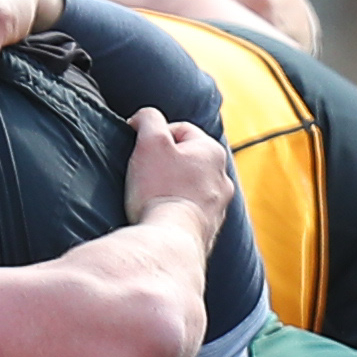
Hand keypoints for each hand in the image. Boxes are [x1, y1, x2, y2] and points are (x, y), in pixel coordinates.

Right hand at [118, 108, 234, 228]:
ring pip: (190, 187)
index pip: (179, 129)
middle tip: (142, 174)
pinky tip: (160, 217)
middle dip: (164, 164)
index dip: (153, 135)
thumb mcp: (150, 142)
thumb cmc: (161, 189)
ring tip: (150, 198)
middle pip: (186, 160)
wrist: (171, 240)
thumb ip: (149, 119)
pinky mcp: (209, 230)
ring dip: (171, 188)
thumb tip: (144, 117)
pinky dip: (175, 211)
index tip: (135, 148)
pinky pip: (189, 212)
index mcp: (212, 151)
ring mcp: (218, 206)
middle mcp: (221, 177)